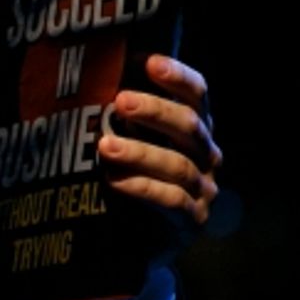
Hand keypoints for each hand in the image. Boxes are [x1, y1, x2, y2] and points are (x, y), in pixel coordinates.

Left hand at [98, 54, 221, 242]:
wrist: (144, 237)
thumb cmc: (136, 175)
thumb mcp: (136, 141)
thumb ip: (128, 117)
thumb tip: (93, 79)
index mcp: (196, 128)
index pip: (198, 95)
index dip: (178, 77)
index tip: (150, 62)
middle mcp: (207, 154)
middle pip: (188, 125)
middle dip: (154, 111)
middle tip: (120, 101)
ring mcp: (203, 188)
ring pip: (177, 165)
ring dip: (140, 152)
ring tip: (105, 145)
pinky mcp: (192, 219)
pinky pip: (171, 201)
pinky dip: (141, 188)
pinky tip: (115, 181)